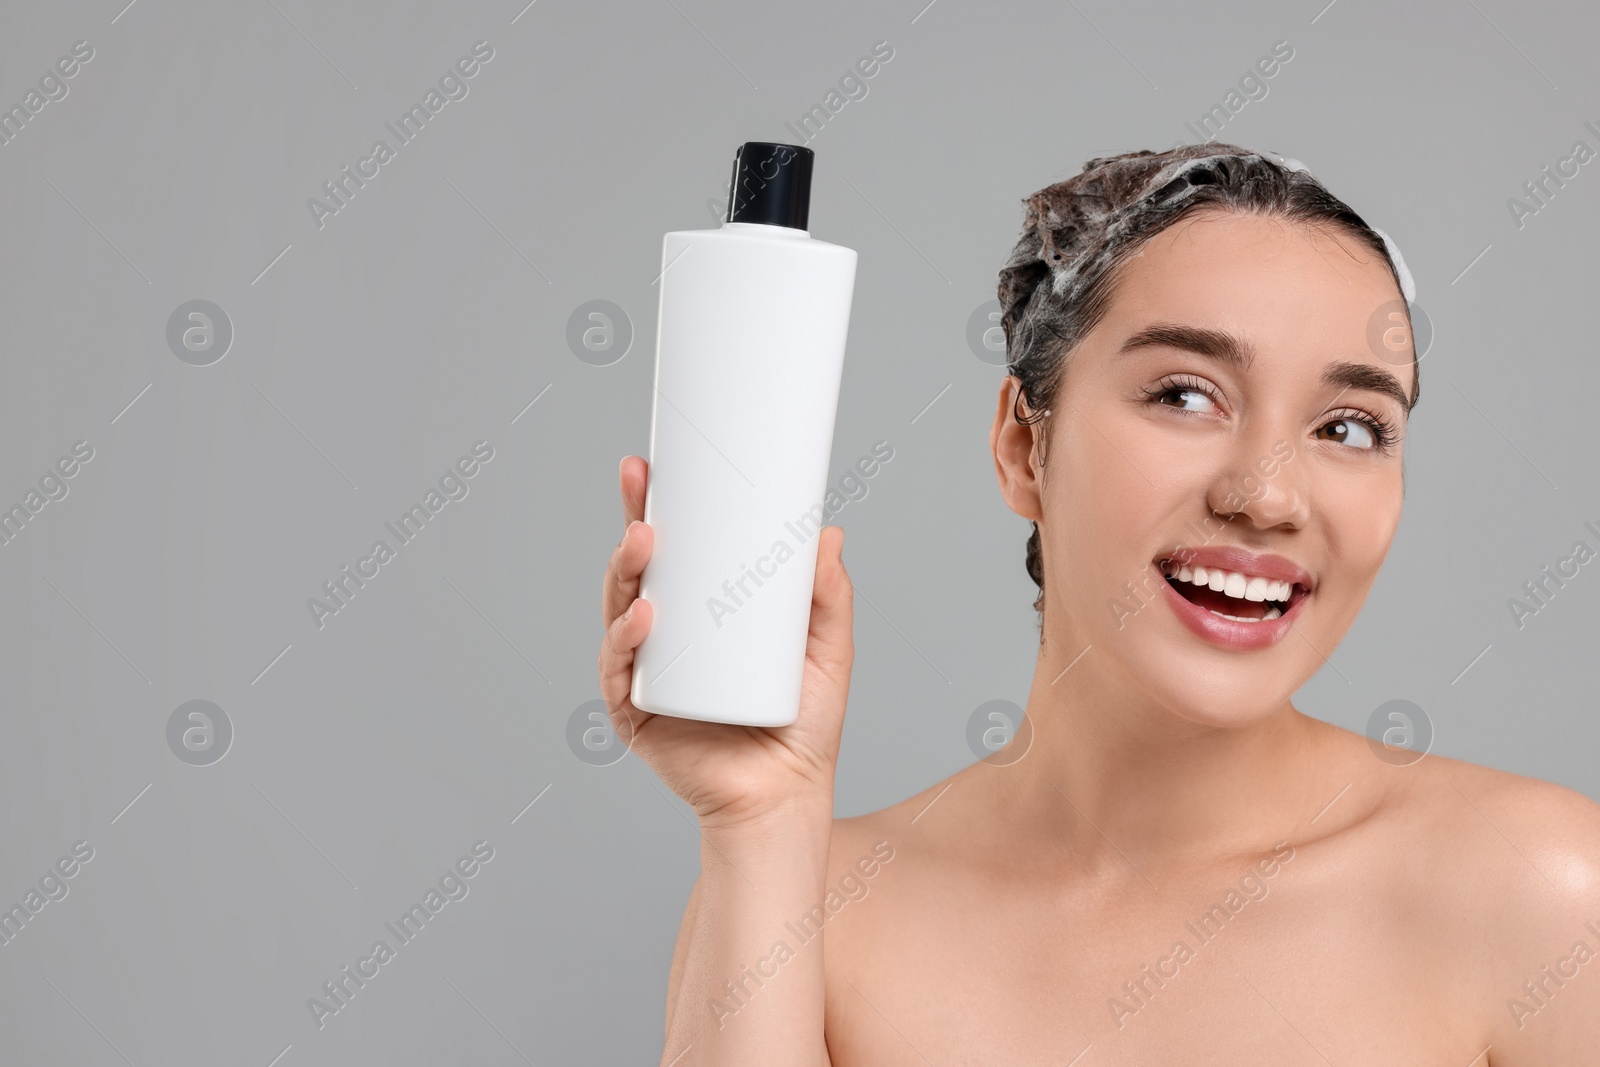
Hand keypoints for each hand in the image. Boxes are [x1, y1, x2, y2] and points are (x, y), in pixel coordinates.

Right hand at [597, 455, 853, 827]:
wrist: (787, 798)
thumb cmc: (805, 728)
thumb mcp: (827, 651)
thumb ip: (830, 597)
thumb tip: (829, 532)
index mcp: (702, 617)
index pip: (673, 553)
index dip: (657, 509)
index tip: (653, 468)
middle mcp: (666, 639)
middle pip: (637, 572)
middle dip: (633, 524)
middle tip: (640, 486)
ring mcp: (646, 674)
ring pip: (619, 611)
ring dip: (624, 572)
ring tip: (646, 543)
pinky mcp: (635, 713)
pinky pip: (620, 671)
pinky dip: (625, 640)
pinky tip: (643, 617)